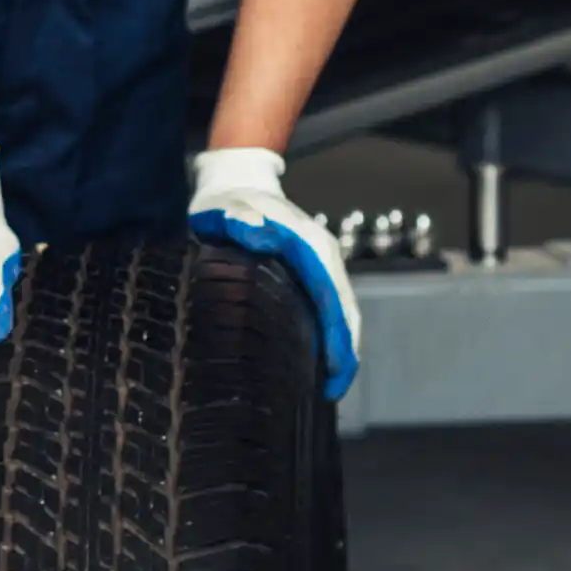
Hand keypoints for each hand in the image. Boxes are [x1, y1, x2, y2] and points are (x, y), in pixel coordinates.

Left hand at [188, 146, 361, 399]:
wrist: (237, 179)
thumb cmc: (228, 199)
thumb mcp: (225, 208)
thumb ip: (239, 219)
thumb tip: (261, 236)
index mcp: (310, 245)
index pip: (331, 297)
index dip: (337, 337)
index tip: (336, 372)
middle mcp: (323, 255)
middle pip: (345, 310)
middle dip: (344, 351)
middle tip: (334, 391)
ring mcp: (321, 262)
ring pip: (342, 310)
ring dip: (341, 345)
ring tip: (330, 385)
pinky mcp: (313, 269)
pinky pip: (330, 304)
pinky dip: (331, 331)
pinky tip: (318, 357)